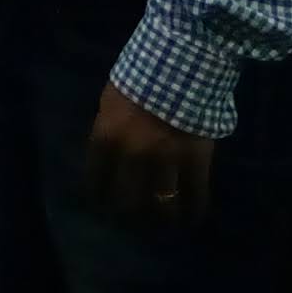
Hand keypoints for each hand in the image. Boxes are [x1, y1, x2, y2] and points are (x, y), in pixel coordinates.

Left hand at [85, 84, 213, 228]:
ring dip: (160, 220)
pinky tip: (192, 219)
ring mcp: (165, 160)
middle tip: (131, 223)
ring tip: (161, 228)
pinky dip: (193, 210)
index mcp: (106, 136)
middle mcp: (131, 154)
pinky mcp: (196, 160)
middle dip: (126, 215)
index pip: (95, 178)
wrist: (182, 64)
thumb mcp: (111, 101)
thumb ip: (108, 130)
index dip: (98, 197)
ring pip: (160, 203)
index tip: (101, 207)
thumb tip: (107, 154)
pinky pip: (195, 194)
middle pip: (126, 198)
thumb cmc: (140, 75)